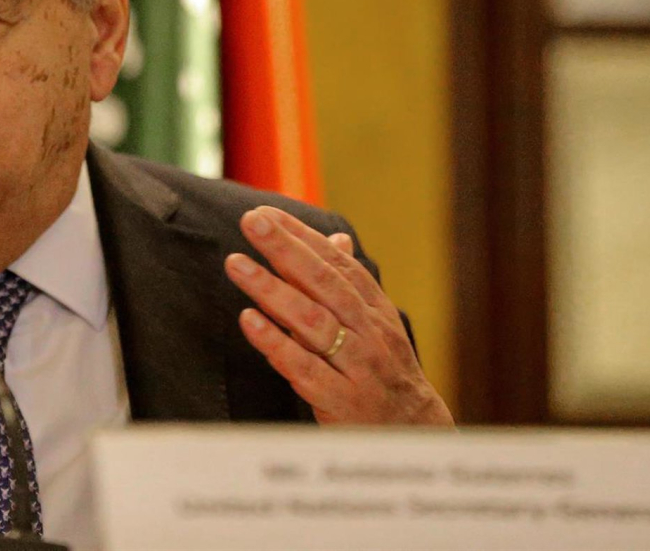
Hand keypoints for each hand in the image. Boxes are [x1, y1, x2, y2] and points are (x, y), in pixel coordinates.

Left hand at [224, 206, 452, 425]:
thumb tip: (335, 237)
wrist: (413, 435)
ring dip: (271, 289)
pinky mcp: (341, 400)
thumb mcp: (375, 325)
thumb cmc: (383, 372)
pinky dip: (275, 343)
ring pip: (311, 321)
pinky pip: (304, 368)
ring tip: (236, 264)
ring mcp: (357, 366)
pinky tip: (248, 320)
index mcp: (374, 309)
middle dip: (285, 249)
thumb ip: (349, 284)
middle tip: (252, 222)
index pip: (336, 263)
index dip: (301, 236)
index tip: (266, 214)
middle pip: (323, 283)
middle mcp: (368, 332)